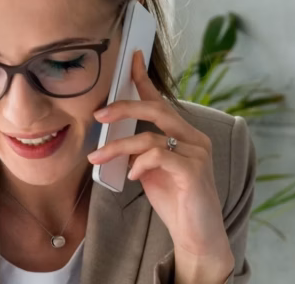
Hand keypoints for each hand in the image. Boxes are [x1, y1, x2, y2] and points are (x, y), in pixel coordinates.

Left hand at [87, 51, 233, 277]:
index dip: (144, 79)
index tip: (131, 58)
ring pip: (150, 137)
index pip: (162, 101)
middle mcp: (194, 139)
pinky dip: (139, 164)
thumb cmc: (176, 203)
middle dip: (124, 107)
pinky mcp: (193, 172)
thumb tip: (116, 141)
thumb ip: (140, 153)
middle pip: (157, 109)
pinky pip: (159, 156)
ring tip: (96, 157)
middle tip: (98, 114)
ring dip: (117, 146)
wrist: (197, 237)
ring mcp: (197, 154)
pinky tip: (131, 177)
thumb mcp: (151, 172)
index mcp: (185, 135)